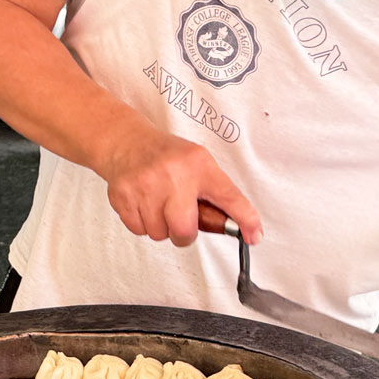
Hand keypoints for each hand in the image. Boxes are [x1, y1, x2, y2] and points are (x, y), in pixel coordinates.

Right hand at [95, 127, 261, 247]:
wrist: (127, 142)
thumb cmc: (166, 157)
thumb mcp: (197, 163)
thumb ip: (214, 192)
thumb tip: (235, 225)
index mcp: (198, 165)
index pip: (229, 197)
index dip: (245, 220)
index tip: (254, 235)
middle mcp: (173, 175)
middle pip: (185, 230)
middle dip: (184, 234)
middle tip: (181, 221)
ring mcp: (146, 186)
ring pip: (159, 233)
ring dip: (161, 227)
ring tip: (159, 204)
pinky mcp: (124, 197)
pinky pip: (139, 230)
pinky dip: (143, 223)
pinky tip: (144, 203)